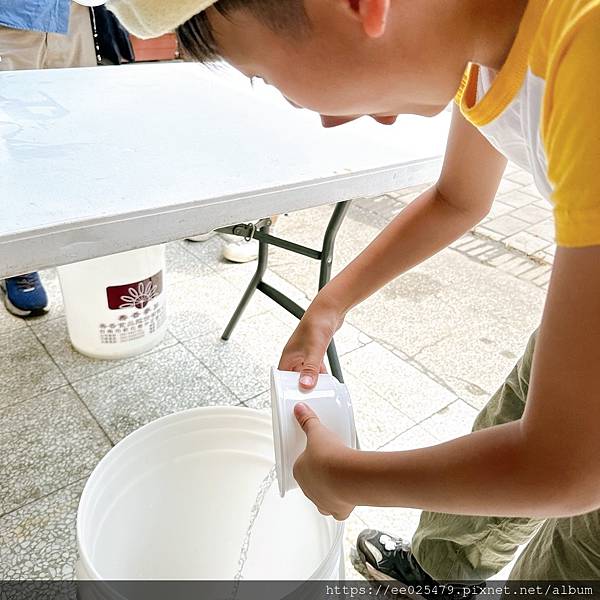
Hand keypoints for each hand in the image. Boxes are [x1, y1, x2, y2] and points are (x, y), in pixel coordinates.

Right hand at [278, 296, 344, 389]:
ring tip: (317, 392)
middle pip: (293, 376)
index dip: (283, 388)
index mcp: (288, 355)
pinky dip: (319, 373)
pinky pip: (314, 366)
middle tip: (306, 398)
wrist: (329, 309)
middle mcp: (295, 354)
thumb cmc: (317, 323)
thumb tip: (305, 386)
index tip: (289, 399)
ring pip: (304, 372)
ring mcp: (305, 352)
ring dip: (310, 380)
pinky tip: (326, 379)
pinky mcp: (315, 349)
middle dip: (299, 386)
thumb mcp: (314, 350)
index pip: (281, 377)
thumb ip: (310, 369)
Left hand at [293, 403, 355, 520]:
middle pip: (311, 482)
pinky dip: (341, 506)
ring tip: (340, 480)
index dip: (309, 460)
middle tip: (331, 464)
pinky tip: (347, 498)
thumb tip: (299, 409)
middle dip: (319, 475)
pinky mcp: (337, 510)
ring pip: (321, 498)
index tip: (318, 454)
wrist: (347, 476)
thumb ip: (307, 420)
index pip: (300, 465)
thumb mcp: (317, 432)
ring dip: (328, 491)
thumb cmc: (329, 456)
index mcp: (299, 471)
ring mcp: (321, 501)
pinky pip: (337, 511)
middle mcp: (308, 489)